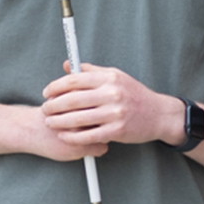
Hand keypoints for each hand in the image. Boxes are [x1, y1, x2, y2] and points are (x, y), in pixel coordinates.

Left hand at [41, 62, 178, 153]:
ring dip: (59, 122)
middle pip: (72, 99)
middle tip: (44, 109)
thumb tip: (67, 66)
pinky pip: (88, 135)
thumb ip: (90, 71)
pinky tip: (64, 136)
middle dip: (53, 106)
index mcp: (109, 78)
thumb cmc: (135, 95)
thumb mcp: (115, 76)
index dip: (55, 87)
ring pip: (77, 118)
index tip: (46, 93)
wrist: (159, 115)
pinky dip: (73, 137)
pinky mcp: (117, 131)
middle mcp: (111, 94)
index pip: (74, 80)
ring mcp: (115, 113)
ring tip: (50, 123)